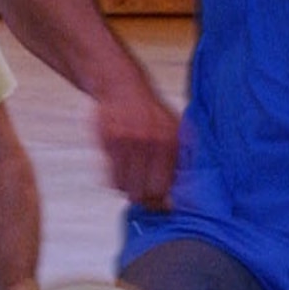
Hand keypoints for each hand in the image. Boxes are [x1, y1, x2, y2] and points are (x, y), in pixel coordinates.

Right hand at [95, 85, 180, 209]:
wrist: (121, 85)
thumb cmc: (149, 112)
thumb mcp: (174, 130)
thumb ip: (179, 160)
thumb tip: (177, 197)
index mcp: (171, 141)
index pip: (165, 187)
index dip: (160, 201)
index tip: (158, 205)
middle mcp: (151, 141)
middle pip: (145, 192)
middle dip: (143, 198)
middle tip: (141, 194)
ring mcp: (128, 140)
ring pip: (125, 186)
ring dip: (127, 187)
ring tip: (130, 176)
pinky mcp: (109, 140)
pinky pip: (109, 175)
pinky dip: (113, 178)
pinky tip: (118, 166)